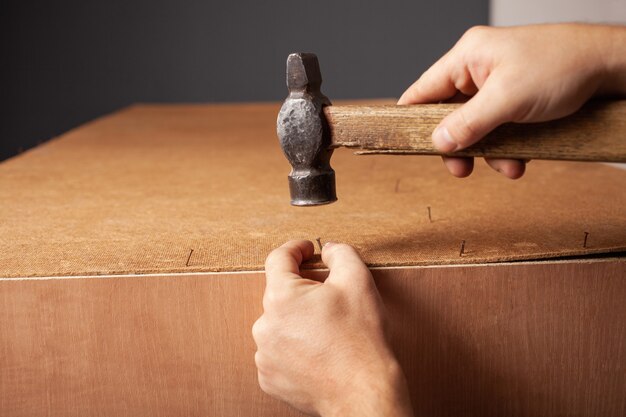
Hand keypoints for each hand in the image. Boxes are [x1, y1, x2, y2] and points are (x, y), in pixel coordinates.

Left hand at [252, 240, 412, 416]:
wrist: (363, 393)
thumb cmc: (361, 339)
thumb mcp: (358, 281)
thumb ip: (341, 254)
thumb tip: (328, 249)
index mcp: (281, 297)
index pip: (279, 258)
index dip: (296, 248)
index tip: (308, 249)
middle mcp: (264, 325)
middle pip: (280, 294)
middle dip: (303, 290)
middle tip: (330, 299)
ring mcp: (264, 355)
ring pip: (279, 324)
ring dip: (297, 321)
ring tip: (327, 331)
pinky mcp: (269, 378)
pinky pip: (278, 352)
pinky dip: (293, 348)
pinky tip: (317, 352)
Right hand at [398, 23, 625, 177]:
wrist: (611, 67)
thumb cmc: (562, 66)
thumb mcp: (508, 99)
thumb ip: (468, 123)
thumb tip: (437, 143)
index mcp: (468, 56)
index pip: (423, 89)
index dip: (410, 118)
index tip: (403, 143)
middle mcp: (478, 69)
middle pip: (448, 115)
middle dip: (459, 145)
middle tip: (461, 169)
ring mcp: (497, 85)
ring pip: (475, 127)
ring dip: (488, 152)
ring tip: (507, 165)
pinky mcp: (515, 100)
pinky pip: (498, 130)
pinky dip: (507, 148)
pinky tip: (520, 159)